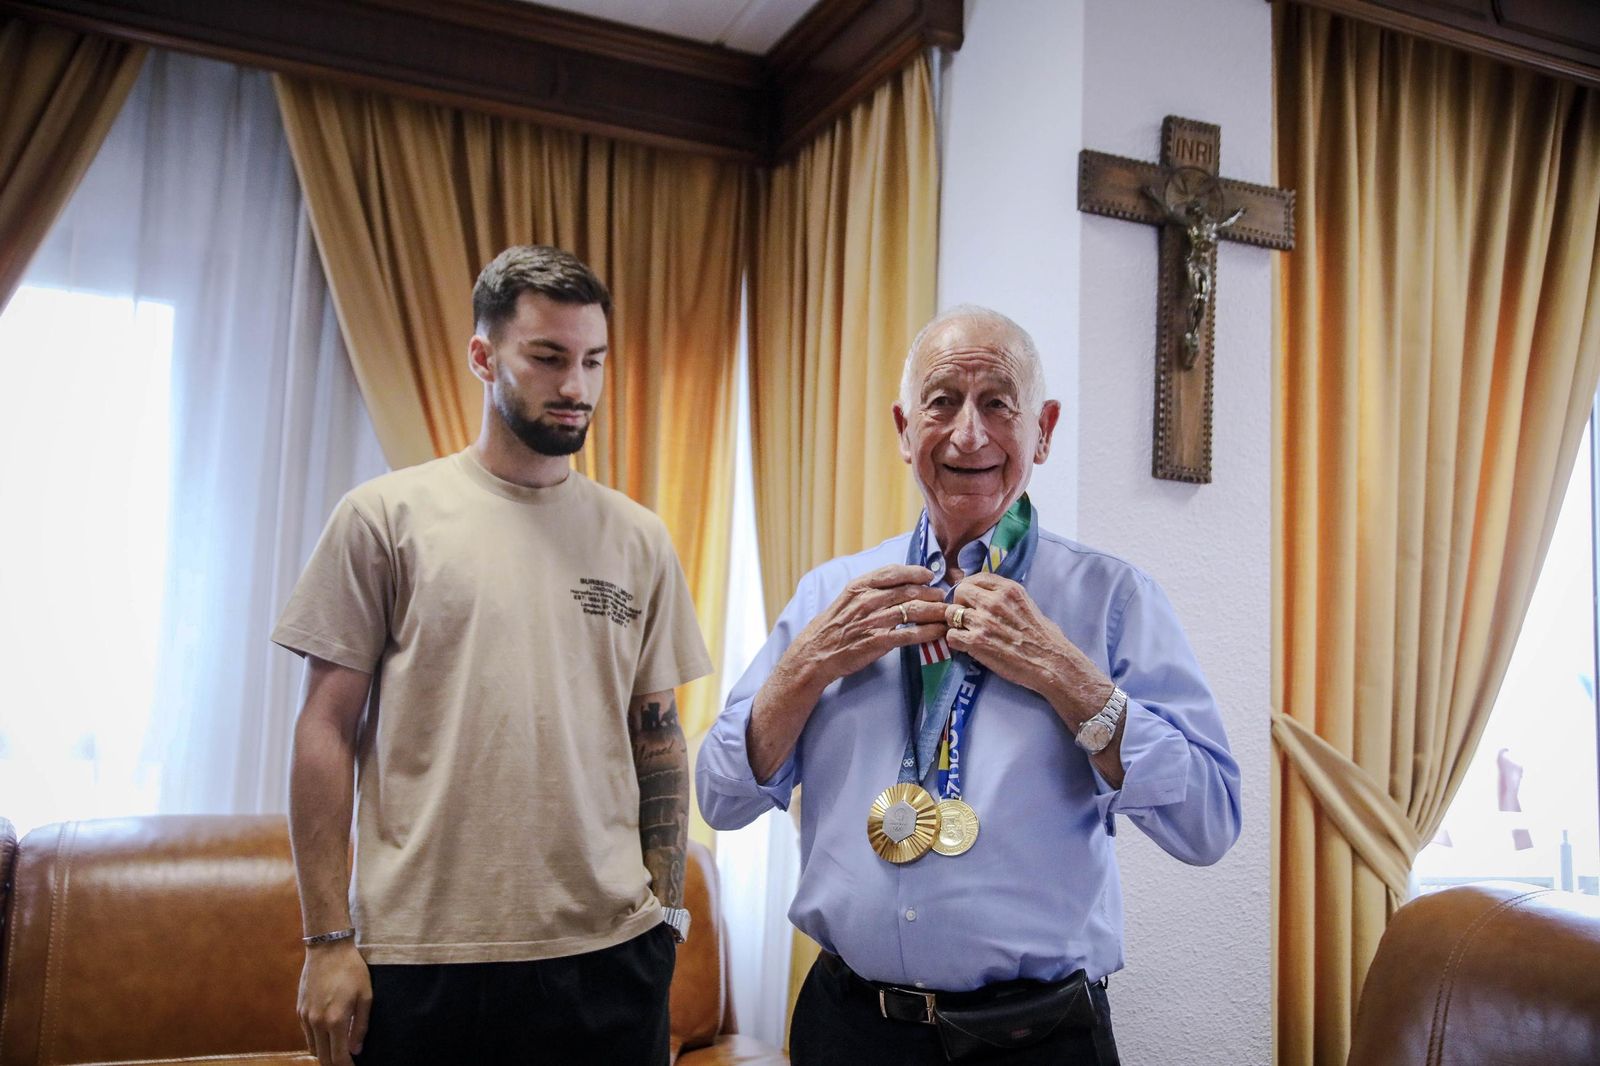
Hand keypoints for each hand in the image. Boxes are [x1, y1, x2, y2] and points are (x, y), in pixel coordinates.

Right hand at [298, 940, 371, 1065]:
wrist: (328, 949)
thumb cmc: (352, 970)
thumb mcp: (366, 996)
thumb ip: (361, 1026)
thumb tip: (356, 1050)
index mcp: (335, 1021)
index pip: (338, 1057)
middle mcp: (317, 1023)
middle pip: (322, 1057)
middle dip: (334, 1065)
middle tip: (346, 1063)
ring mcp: (305, 1017)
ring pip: (312, 1048)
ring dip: (324, 1055)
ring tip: (337, 1053)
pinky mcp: (299, 1010)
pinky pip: (306, 1035)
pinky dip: (316, 1042)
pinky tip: (326, 1038)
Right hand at [785, 564, 949, 688]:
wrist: (816, 653)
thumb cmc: (833, 626)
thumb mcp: (846, 599)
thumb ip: (870, 589)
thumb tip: (897, 583)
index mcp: (859, 586)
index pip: (893, 572)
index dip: (916, 572)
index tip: (929, 576)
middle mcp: (868, 600)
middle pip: (909, 591)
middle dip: (931, 592)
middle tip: (943, 596)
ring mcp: (874, 621)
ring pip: (914, 610)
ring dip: (935, 611)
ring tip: (947, 613)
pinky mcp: (879, 641)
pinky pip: (911, 634)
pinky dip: (928, 632)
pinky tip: (939, 632)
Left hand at [947, 572, 1110, 721]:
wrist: (1050, 662)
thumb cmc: (1044, 637)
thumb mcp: (1027, 603)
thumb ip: (1006, 597)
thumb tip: (988, 596)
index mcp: (1008, 589)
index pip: (976, 577)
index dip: (970, 588)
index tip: (971, 598)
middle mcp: (993, 601)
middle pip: (960, 591)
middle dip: (959, 603)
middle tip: (966, 616)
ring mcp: (983, 621)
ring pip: (951, 613)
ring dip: (955, 623)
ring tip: (965, 632)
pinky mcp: (976, 642)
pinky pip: (951, 636)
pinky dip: (955, 641)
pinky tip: (966, 646)